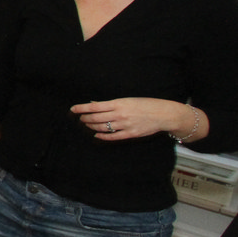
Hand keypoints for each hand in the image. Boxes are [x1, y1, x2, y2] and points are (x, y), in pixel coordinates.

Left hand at [72, 98, 193, 140]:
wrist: (164, 114)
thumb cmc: (145, 104)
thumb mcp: (127, 100)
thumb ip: (110, 103)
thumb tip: (94, 103)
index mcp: (119, 103)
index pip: (94, 106)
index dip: (81, 108)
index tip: (73, 109)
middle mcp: (120, 114)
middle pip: (95, 118)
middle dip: (85, 118)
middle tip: (81, 118)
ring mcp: (125, 125)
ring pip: (102, 127)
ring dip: (91, 126)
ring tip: (87, 124)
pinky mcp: (130, 134)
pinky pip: (112, 137)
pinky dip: (102, 136)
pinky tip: (96, 134)